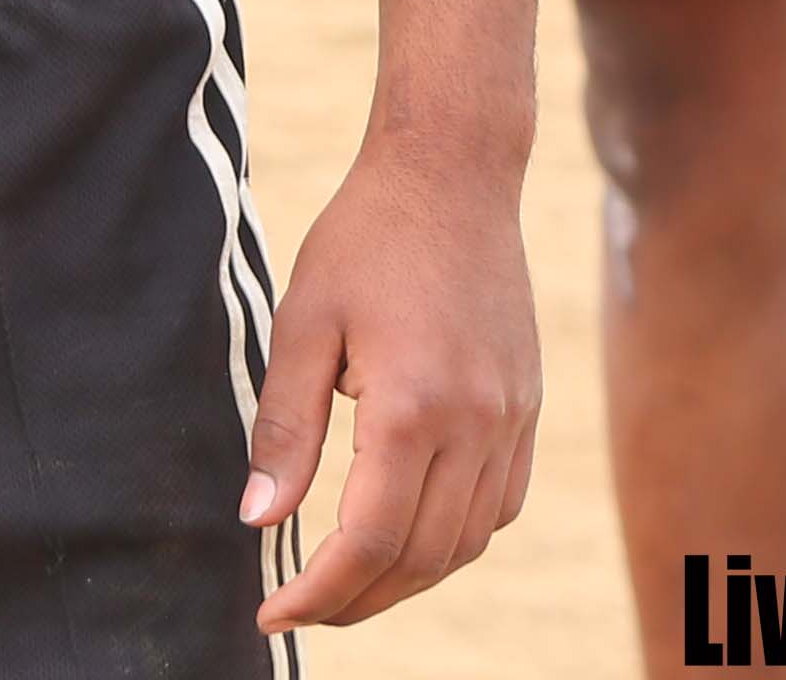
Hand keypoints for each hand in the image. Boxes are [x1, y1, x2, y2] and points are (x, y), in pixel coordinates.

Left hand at [242, 140, 538, 632]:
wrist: (453, 172)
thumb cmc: (366, 237)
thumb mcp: (302, 321)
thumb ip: (284, 427)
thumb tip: (258, 522)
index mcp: (411, 406)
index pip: (367, 542)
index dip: (317, 593)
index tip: (272, 613)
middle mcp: (474, 424)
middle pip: (418, 558)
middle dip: (355, 600)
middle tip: (301, 607)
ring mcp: (511, 418)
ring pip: (465, 543)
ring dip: (406, 578)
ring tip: (347, 582)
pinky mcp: (527, 407)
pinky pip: (500, 506)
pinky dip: (455, 539)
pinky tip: (411, 533)